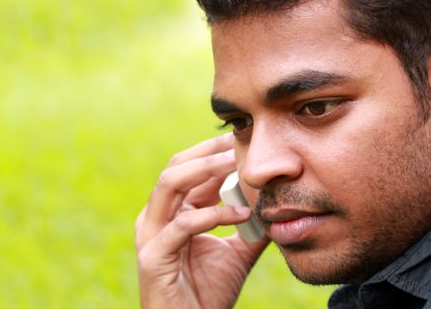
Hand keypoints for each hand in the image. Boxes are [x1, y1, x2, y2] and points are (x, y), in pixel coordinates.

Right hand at [136, 133, 268, 308]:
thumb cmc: (209, 292)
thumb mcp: (237, 253)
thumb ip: (252, 227)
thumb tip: (279, 205)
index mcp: (172, 212)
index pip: (189, 169)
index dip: (215, 153)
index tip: (245, 139)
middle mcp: (156, 217)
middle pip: (176, 166)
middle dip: (208, 152)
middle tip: (239, 142)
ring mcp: (151, 235)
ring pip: (171, 184)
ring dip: (205, 169)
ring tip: (235, 163)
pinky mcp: (153, 256)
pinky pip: (183, 224)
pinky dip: (214, 214)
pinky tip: (241, 215)